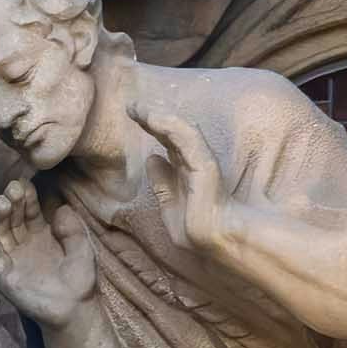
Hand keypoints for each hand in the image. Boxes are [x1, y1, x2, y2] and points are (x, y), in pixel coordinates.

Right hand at [0, 177, 93, 321]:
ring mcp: (12, 257)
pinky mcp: (3, 273)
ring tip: (1, 202)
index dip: (26, 196)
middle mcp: (24, 242)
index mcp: (41, 234)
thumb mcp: (82, 248)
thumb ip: (72, 228)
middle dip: (11, 201)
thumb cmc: (80, 281)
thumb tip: (60, 207)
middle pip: (12, 217)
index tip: (24, 182)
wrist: (74, 311)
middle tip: (12, 188)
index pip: (28, 210)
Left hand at [135, 105, 231, 253]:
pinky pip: (186, 139)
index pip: (167, 142)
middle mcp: (192, 161)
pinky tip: (153, 117)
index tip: (133, 115)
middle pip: (169, 133)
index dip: (151, 128)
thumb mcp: (170, 206)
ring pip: (176, 131)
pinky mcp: (204, 164)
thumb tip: (152, 159)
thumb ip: (162, 184)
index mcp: (185, 170)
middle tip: (131, 105)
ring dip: (156, 117)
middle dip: (150, 117)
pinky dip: (170, 126)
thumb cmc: (196, 229)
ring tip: (137, 108)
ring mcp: (199, 161)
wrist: (215, 241)